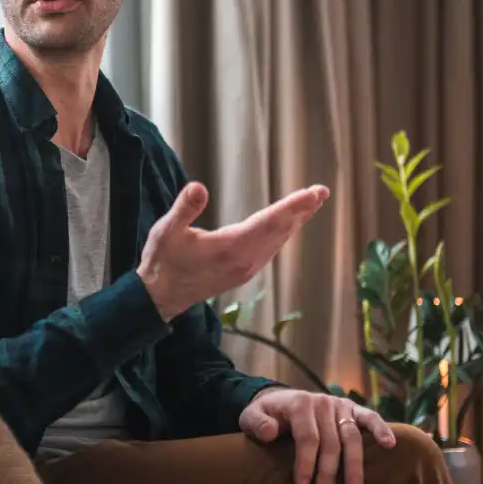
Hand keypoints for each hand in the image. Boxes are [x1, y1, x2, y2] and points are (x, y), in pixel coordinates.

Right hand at [136, 183, 329, 322]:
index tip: (312, 194)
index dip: (292, 206)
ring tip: (312, 203)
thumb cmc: (162, 260)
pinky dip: (283, 233)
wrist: (160, 296)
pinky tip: (288, 225)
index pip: (268, 222)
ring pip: (278, 241)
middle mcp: (244, 260)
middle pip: (280, 231)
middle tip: (321, 191)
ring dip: (296, 221)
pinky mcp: (243, 272)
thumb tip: (198, 187)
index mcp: (229, 248)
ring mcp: (246, 269)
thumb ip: (184, 208)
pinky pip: (271, 249)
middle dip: (302, 210)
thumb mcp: (166, 231)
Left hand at [238, 388, 396, 483]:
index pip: (307, 437)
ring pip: (351, 436)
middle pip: (330, 441)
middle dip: (328, 471)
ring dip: (354, 463)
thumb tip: (270, 432)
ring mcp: (339, 405)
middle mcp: (322, 402)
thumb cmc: (266, 415)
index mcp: (299, 403)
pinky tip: (390, 444)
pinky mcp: (352, 409)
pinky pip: (370, 418)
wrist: (280, 401)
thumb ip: (256, 423)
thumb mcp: (251, 416)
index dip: (306, 462)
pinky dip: (381, 429)